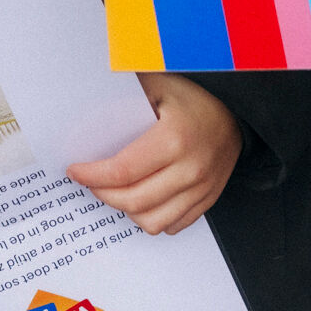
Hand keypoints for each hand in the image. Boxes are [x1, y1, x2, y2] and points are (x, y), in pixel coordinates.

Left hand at [66, 74, 243, 235]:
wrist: (236, 111)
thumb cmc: (195, 96)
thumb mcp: (159, 85)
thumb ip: (125, 93)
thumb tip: (87, 94)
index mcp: (174, 139)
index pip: (123, 171)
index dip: (93, 175)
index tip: (75, 171)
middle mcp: (190, 169)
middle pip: (133, 201)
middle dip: (102, 194)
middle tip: (89, 182)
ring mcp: (201, 189)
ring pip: (153, 221)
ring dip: (126, 210)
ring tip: (113, 192)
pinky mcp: (207, 200)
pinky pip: (174, 225)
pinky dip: (152, 218)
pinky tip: (140, 200)